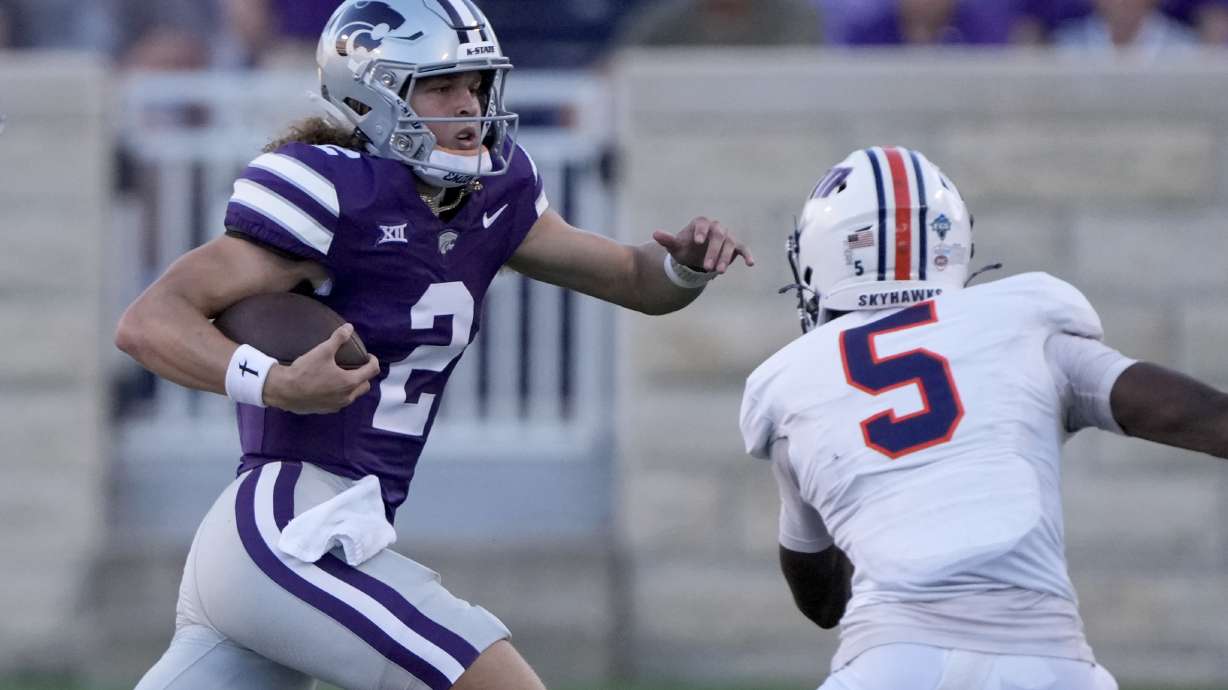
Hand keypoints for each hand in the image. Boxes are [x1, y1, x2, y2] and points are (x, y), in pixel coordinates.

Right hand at [263, 324, 380, 413]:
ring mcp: (337, 406)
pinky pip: (340, 402)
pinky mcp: (326, 410)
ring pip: (353, 395)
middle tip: (356, 365)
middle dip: (364, 375)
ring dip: (353, 386)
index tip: (367, 355)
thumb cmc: (304, 372)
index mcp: (350, 382)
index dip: (373, 360)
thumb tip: (349, 327)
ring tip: (343, 375)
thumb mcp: (322, 351)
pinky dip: (340, 393)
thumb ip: (338, 338)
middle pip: (365, 385)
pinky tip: (329, 386)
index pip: (372, 371)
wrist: (284, 391)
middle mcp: (347, 397)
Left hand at [652, 217, 754, 274]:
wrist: (695, 257)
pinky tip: (751, 264)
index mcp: (700, 223)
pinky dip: (747, 255)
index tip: (697, 242)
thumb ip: (668, 240)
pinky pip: (743, 248)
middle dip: (713, 251)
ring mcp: (727, 236)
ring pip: (729, 243)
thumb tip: (655, 234)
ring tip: (719, 272)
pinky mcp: (736, 246)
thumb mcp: (675, 246)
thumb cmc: (685, 249)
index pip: (702, 223)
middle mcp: (715, 227)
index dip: (700, 231)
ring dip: (725, 257)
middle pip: (718, 235)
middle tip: (707, 267)